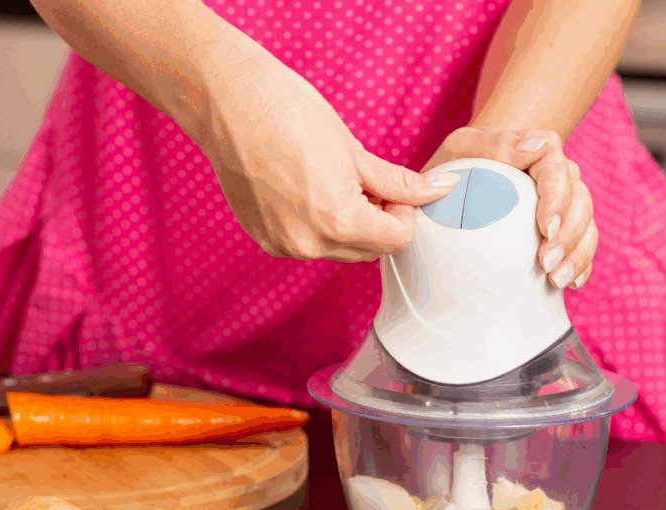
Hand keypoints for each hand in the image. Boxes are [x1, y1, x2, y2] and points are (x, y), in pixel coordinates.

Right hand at [195, 52, 460, 262]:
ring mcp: (282, 245)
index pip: (397, 240)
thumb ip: (398, 182)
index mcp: (339, 221)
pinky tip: (304, 190)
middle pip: (369, 251)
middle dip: (378, 223)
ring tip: (332, 183)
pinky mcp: (263, 239)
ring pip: (338, 251)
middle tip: (366, 184)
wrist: (229, 104)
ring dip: (347, 227)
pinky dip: (317, 226)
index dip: (404, 213)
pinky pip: (307, 245)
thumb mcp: (355, 151)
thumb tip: (437, 191)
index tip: (393, 189)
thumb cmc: (289, 114)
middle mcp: (309, 244)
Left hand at [421, 127, 597, 288]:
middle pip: (579, 202)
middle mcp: (562, 175)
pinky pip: (584, 244)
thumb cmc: (462, 159)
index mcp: (542, 152)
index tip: (546, 229)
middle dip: (568, 236)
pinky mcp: (565, 225)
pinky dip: (581, 264)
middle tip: (546, 264)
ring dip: (577, 255)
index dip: (558, 201)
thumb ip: (496, 142)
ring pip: (586, 225)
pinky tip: (570, 283)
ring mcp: (566, 201)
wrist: (467, 172)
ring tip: (556, 280)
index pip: (558, 173)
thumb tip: (534, 147)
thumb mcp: (464, 145)